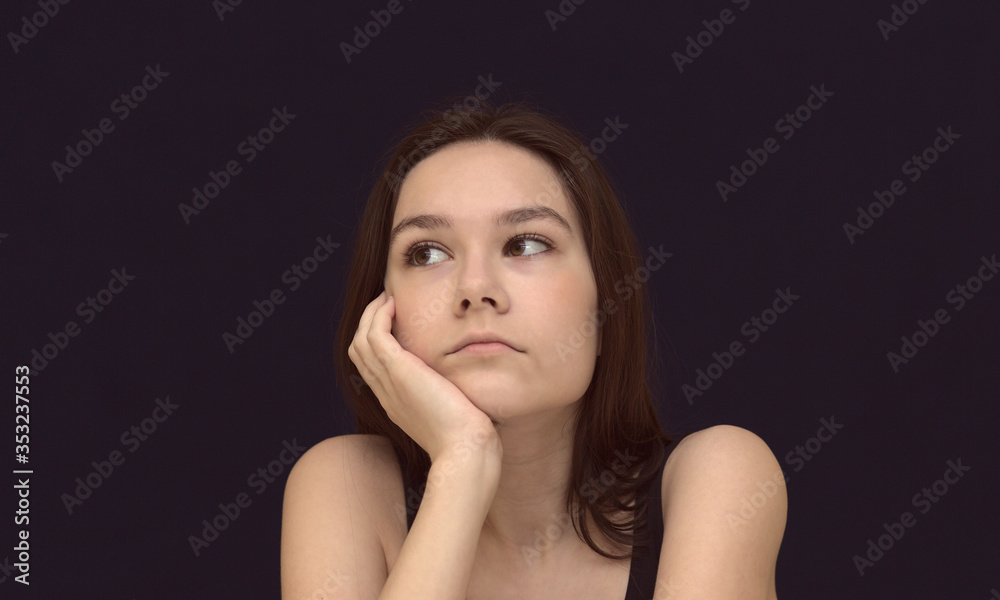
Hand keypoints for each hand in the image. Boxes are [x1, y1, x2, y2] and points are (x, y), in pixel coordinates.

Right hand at [348, 291, 498, 462]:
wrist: (465, 451)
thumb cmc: (469, 439)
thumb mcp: (455, 414)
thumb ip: (452, 398)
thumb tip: (468, 389)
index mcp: (396, 403)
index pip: (372, 367)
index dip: (377, 341)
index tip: (394, 321)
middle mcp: (387, 393)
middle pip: (360, 351)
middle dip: (369, 323)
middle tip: (386, 303)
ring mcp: (389, 382)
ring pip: (361, 340)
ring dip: (371, 314)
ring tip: (387, 297)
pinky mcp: (399, 371)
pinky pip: (375, 335)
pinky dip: (379, 315)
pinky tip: (394, 303)